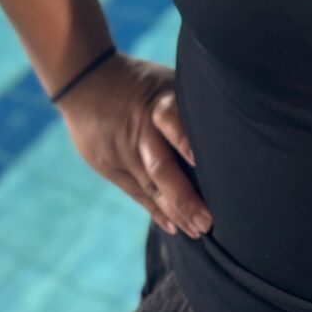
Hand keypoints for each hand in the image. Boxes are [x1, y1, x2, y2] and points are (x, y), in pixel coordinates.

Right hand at [56, 52, 212, 240]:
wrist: (84, 82)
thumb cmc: (139, 81)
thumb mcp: (164, 82)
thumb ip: (186, 107)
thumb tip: (226, 127)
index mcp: (156, 103)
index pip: (170, 120)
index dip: (184, 139)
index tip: (200, 161)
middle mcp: (140, 132)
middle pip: (160, 167)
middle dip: (183, 196)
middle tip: (207, 220)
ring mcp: (122, 153)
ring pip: (150, 188)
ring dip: (175, 211)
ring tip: (197, 230)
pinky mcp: (109, 167)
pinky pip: (137, 193)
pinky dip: (156, 210)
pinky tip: (174, 227)